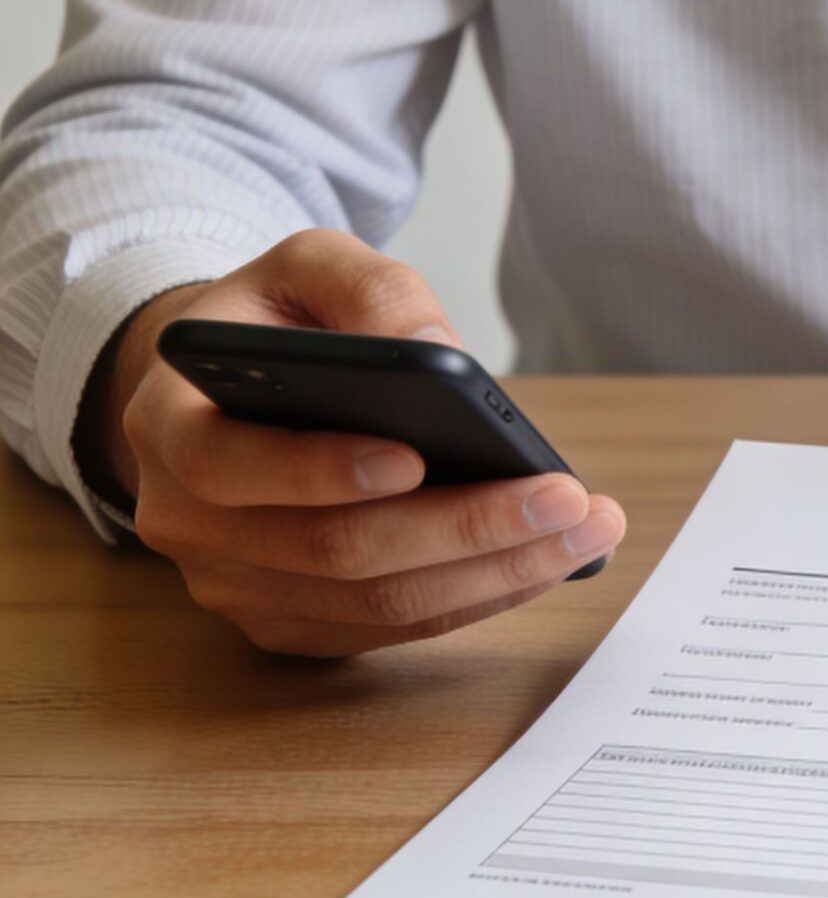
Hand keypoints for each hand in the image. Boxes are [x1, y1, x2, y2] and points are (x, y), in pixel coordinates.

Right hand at [84, 229, 625, 656]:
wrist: (232, 393)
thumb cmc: (280, 327)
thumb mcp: (312, 269)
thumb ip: (370, 292)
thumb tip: (438, 350)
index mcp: (170, 425)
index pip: (230, 466)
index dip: (321, 470)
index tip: (418, 456)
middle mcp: (189, 522)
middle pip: (331, 550)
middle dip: (463, 527)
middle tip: (565, 499)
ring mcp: (236, 586)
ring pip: (376, 603)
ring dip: (495, 572)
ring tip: (587, 529)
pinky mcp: (291, 623)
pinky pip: (394, 628)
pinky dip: (480, 597)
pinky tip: (550, 559)